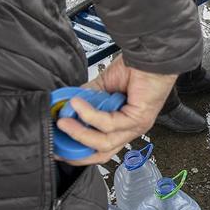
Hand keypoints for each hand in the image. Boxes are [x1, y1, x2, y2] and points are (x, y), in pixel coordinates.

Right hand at [54, 56, 176, 165]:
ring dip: (79, 132)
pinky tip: (79, 104)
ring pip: (104, 142)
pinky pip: (109, 124)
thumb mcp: (103, 86)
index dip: (78, 151)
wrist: (151, 56)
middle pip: (101, 153)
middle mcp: (130, 129)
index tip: (58, 147)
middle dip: (77, 153)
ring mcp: (135, 126)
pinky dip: (90, 115)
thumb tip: (66, 105)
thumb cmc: (135, 69)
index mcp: (122, 125)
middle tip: (58, 145)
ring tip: (64, 121)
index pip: (99, 148)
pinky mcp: (138, 119)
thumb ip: (86, 98)